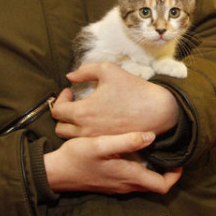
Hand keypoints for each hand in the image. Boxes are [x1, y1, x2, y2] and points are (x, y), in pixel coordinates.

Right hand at [44, 131, 182, 193]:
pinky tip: (137, 152)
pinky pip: (133, 178)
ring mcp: (118, 185)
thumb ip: (127, 141)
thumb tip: (151, 136)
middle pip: (155, 184)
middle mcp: (126, 185)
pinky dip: (141, 168)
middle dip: (167, 171)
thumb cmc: (77, 157)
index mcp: (128, 176)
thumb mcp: (101, 144)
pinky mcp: (111, 181)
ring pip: (144, 181)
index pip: (162, 185)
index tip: (179, 160)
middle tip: (171, 151)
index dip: (175, 175)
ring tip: (157, 148)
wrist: (55, 172)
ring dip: (154, 169)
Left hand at [52, 62, 178, 138]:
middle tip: (73, 103)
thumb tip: (70, 77)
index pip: (56, 111)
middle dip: (63, 114)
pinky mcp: (107, 145)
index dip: (60, 99)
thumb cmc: (133, 89)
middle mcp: (86, 130)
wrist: (158, 110)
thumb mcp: (108, 70)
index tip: (70, 91)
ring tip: (83, 113)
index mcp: (83, 112)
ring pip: (71, 138)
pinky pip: (87, 143)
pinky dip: (85, 134)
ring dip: (72, 126)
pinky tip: (95, 122)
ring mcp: (97, 140)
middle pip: (60, 128)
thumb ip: (85, 70)